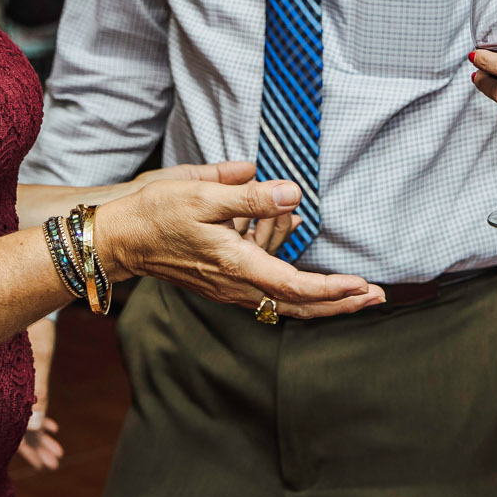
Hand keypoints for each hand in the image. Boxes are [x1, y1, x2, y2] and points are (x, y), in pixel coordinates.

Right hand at [14, 316, 63, 474]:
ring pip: (21, 418)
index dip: (29, 449)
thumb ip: (39, 394)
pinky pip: (22, 403)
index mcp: (0, 389)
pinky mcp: (13, 376)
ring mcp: (6, 384)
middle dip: (37, 448)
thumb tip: (38, 428)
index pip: (13, 428)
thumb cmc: (32, 325)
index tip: (46, 465)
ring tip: (55, 453)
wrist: (26, 294)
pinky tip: (50, 425)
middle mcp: (0, 390)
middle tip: (53, 464)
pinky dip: (37, 415)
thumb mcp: (39, 358)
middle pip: (17, 427)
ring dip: (38, 435)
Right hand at [93, 178, 383, 318]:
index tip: (362, 286)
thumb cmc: (156, 212)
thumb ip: (250, 195)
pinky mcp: (224, 284)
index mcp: (234, 263)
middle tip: (377, 297)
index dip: (330, 289)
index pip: (292, 286)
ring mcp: (230, 289)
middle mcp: (235, 285)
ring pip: (285, 304)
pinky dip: (297, 293)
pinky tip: (308, 276)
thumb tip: (294, 195)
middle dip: (339, 304)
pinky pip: (269, 296)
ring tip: (352, 288)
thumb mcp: (200, 191)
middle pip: (297, 305)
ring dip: (323, 300)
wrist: (119, 238)